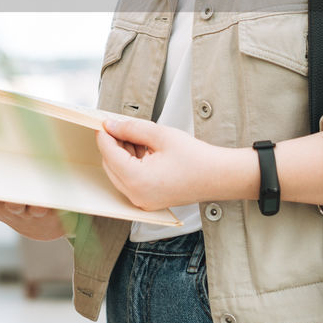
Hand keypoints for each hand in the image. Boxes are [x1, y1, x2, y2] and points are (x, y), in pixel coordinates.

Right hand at [0, 180, 72, 241]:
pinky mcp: (53, 210)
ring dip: (17, 199)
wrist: (50, 227)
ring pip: (24, 204)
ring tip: (11, 193)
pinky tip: (41, 196)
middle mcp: (12, 209)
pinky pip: (49, 205)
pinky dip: (45, 202)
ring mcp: (32, 210)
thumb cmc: (15, 211)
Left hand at [97, 117, 222, 210]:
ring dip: (123, 154)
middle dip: (113, 144)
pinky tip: (144, 149)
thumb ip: (132, 128)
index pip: (108, 153)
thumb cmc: (196, 158)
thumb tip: (112, 126)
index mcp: (138, 180)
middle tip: (121, 126)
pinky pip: (130, 181)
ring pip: (119, 173)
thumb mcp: (160, 135)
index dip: (104, 134)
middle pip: (110, 165)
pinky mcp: (148, 200)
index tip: (103, 121)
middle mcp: (136, 195)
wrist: (219, 176)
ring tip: (138, 137)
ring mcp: (142, 201)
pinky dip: (131, 164)